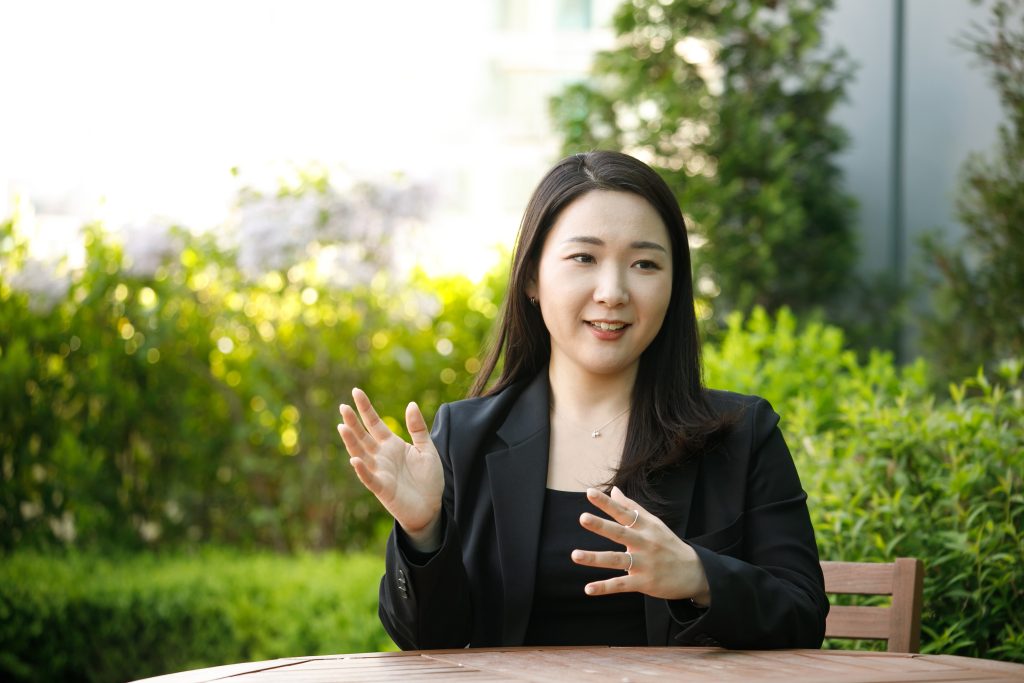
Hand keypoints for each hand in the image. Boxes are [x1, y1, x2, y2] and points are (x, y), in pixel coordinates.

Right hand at [338, 388, 443, 549]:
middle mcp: (381, 456)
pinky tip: (355, 459)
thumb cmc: (428, 478)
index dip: (365, 408)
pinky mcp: (383, 489)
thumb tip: (411, 404)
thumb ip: (417, 428)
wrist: (431, 507)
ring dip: (352, 442)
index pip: (374, 423)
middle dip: (353, 422)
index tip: (356, 392)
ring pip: (362, 454)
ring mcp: (380, 472)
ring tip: (343, 426)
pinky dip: (362, 470)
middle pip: (363, 436)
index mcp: (391, 444)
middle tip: (343, 407)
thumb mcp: (426, 448)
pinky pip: (370, 478)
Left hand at [572, 486, 710, 603]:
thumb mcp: (654, 524)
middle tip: (583, 518)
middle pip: (620, 533)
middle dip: (601, 526)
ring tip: (575, 555)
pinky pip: (621, 585)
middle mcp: (645, 543)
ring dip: (595, 558)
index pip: (624, 512)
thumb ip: (632, 508)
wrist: (694, 572)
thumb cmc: (668, 544)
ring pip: (616, 560)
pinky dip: (605, 587)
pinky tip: (588, 589)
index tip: (590, 493)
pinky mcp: (644, 583)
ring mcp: (644, 564)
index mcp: (645, 527)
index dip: (607, 503)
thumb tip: (614, 490)